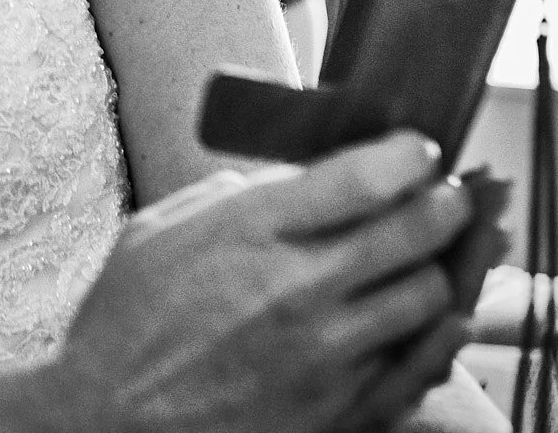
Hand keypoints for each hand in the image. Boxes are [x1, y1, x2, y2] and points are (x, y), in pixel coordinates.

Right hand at [8, 133, 484, 432]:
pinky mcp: (341, 411)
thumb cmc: (127, 322)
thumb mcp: (164, 229)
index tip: (417, 151)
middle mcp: (298, 289)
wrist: (110, 419)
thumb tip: (307, 179)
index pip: (364, 178)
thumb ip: (240, 196)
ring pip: (432, 299)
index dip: (407, 155)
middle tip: (447, 196)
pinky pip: (422, 367)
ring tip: (436, 256)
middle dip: (444, 204)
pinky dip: (438, 337)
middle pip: (415, 232)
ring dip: (442, 269)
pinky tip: (437, 320)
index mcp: (250, 232)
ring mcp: (326, 356)